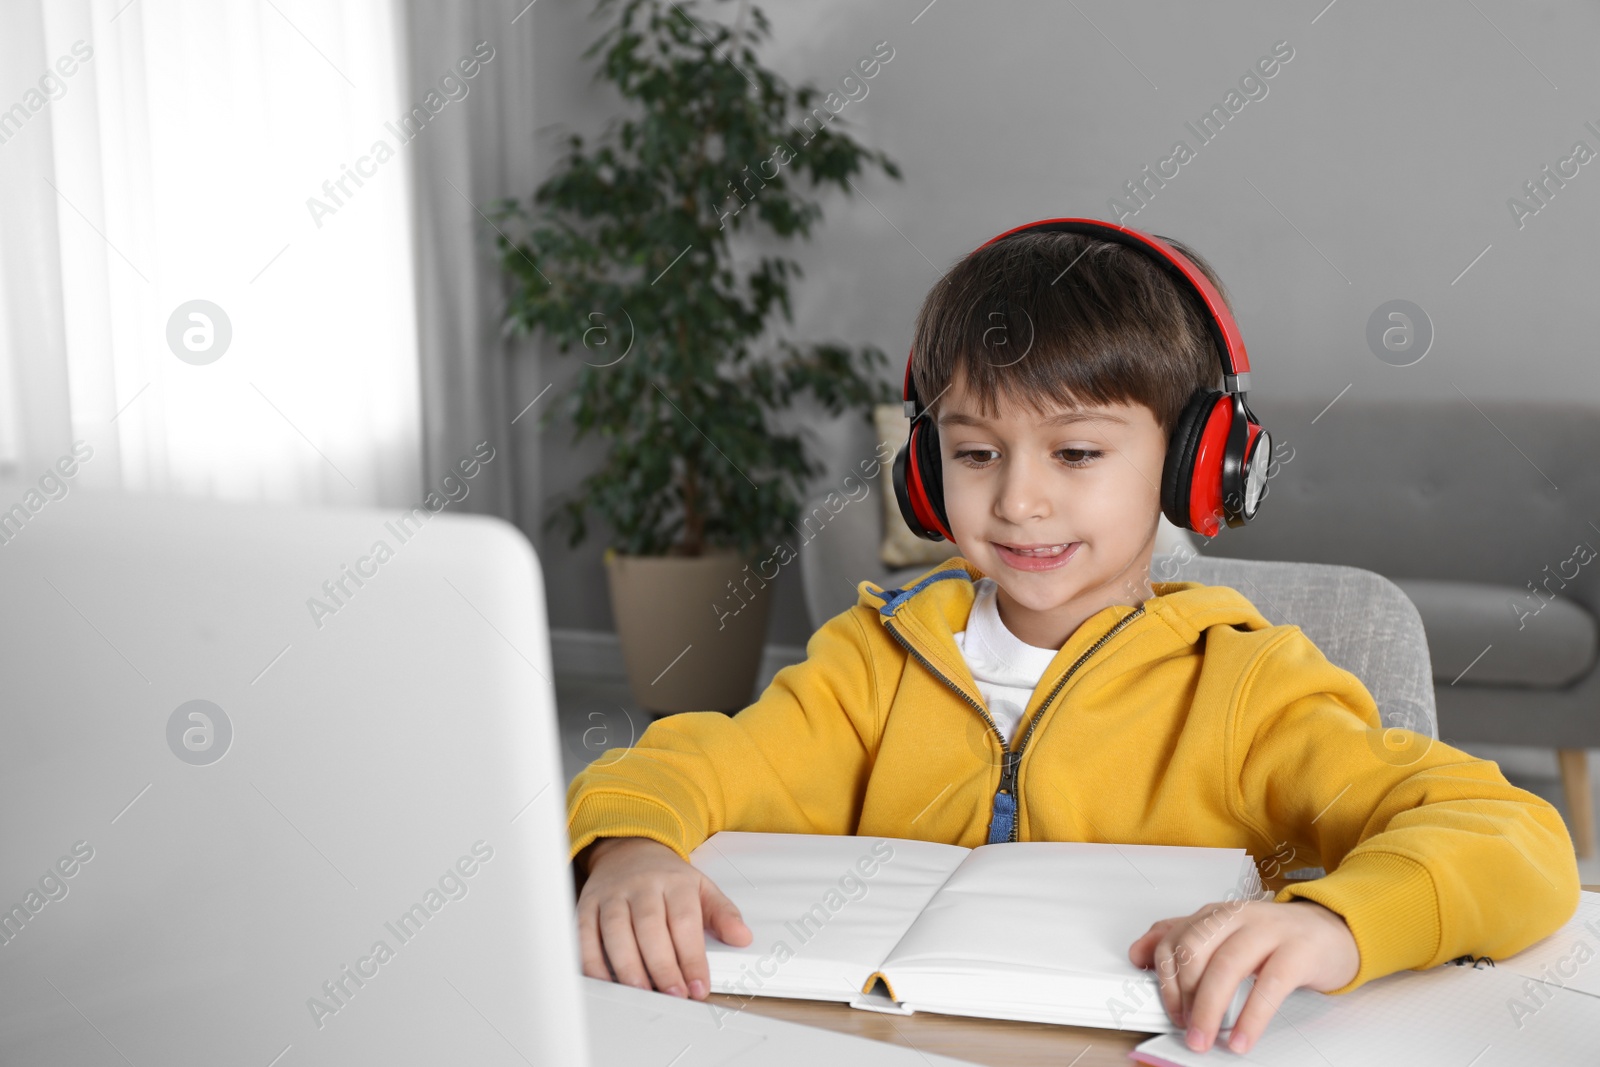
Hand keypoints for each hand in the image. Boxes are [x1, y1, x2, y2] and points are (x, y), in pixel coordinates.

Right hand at [575, 837, 752, 1000]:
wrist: (628, 849)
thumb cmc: (665, 877)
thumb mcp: (701, 887)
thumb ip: (723, 914)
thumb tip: (742, 937)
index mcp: (674, 882)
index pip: (685, 922)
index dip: (692, 958)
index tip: (698, 986)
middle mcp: (641, 887)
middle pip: (650, 928)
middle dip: (662, 966)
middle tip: (674, 995)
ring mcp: (611, 896)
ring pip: (616, 932)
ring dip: (628, 967)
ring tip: (643, 992)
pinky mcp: (587, 906)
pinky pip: (585, 935)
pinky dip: (592, 961)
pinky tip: (606, 981)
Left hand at [1127, 898, 1358, 1054]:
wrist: (1334, 930)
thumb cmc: (1276, 938)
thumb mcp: (1225, 934)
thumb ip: (1182, 939)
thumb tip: (1138, 954)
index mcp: (1215, 914)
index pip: (1173, 940)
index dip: (1165, 980)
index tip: (1170, 1011)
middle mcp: (1237, 916)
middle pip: (1195, 950)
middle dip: (1183, 995)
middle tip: (1185, 1029)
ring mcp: (1269, 930)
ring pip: (1227, 966)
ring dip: (1209, 1009)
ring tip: (1203, 1040)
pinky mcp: (1299, 951)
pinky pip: (1269, 984)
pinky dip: (1251, 1016)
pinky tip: (1241, 1039)